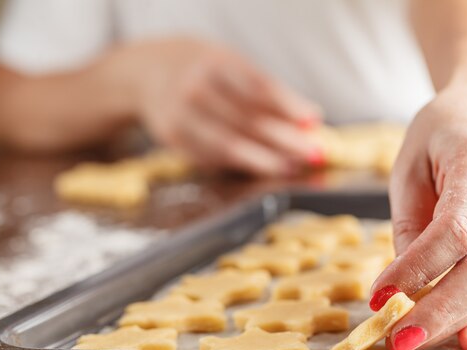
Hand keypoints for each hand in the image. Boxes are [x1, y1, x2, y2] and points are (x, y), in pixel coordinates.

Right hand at [110, 37, 321, 175]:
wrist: (153, 72)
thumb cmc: (207, 72)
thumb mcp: (234, 67)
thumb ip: (268, 93)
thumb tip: (309, 119)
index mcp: (216, 64)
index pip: (258, 87)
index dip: (288, 106)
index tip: (313, 120)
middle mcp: (195, 89)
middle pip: (247, 120)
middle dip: (284, 140)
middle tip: (310, 153)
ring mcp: (180, 116)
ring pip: (228, 145)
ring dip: (264, 159)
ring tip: (289, 166)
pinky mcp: (173, 139)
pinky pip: (211, 157)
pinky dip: (238, 164)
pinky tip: (260, 167)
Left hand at [369, 90, 466, 349]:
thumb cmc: (440, 139)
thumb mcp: (408, 168)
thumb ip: (408, 222)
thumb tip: (402, 282)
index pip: (455, 229)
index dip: (418, 267)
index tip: (379, 294)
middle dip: (439, 309)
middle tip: (398, 337)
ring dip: (458, 320)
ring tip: (417, 343)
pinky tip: (466, 340)